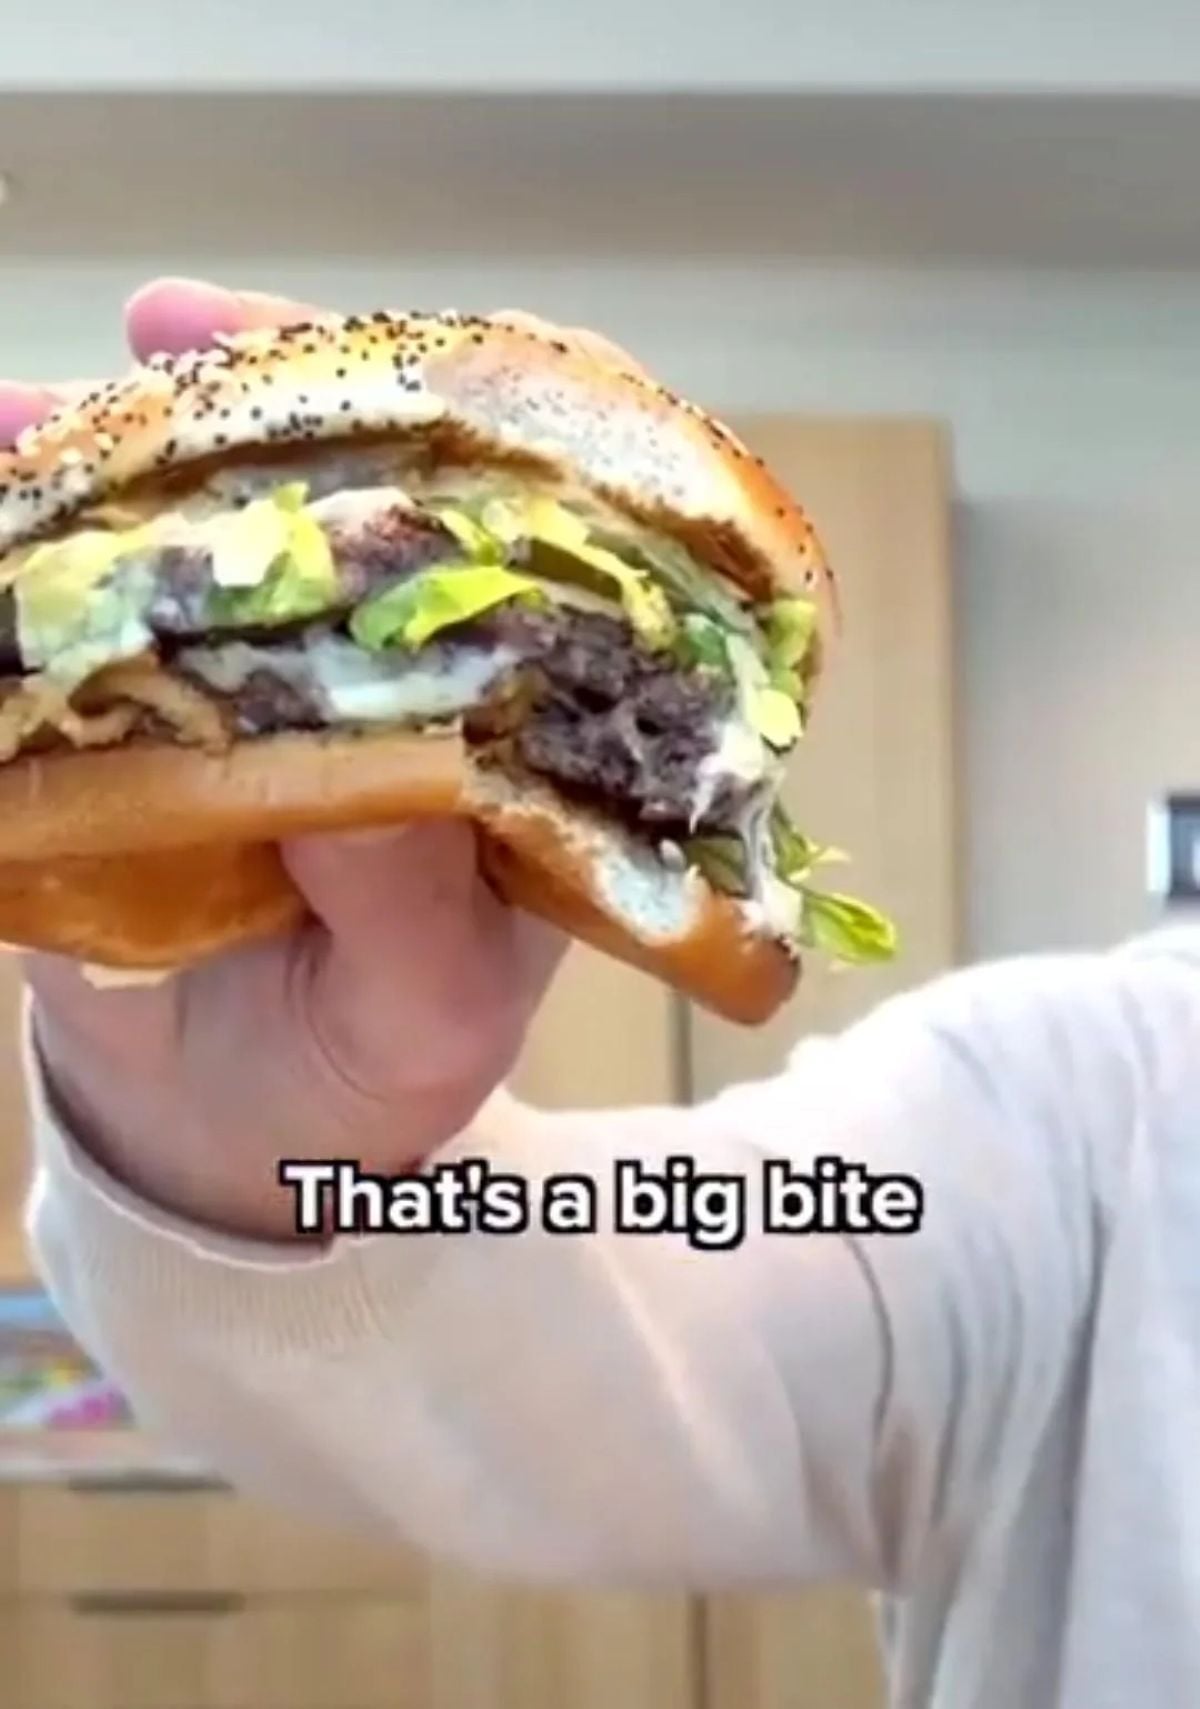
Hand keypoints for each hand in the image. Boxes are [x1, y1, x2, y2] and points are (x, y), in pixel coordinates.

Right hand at [4, 278, 645, 1240]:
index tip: (390, 382)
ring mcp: (268, 676)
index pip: (525, 528)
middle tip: (175, 332)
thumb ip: (416, 907)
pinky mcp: (154, 709)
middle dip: (268, 399)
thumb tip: (367, 772)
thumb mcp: (424, 1014)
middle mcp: (398, 668)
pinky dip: (32, 558)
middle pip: (357, 483)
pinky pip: (94, 612)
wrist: (227, 1130)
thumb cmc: (365, 1072)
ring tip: (26, 417)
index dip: (470, 432)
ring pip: (209, 524)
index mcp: (513, 719)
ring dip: (119, 455)